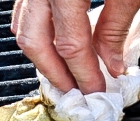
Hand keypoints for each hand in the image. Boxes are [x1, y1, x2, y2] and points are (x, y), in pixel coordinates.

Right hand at [11, 0, 139, 94]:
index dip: (84, 73)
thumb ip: (116, 27)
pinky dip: (37, 30)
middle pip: (34, 41)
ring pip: (23, 26)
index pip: (70, 45)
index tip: (95, 90)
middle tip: (74, 90)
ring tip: (65, 72)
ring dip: (42, 54)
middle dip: (54, 72)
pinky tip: (53, 42)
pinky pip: (25, 10)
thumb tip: (112, 62)